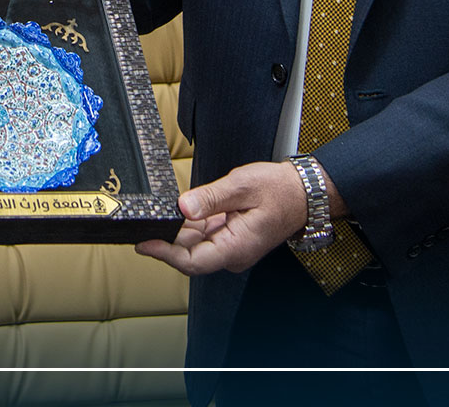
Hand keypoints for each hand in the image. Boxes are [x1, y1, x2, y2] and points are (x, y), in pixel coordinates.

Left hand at [136, 160, 311, 276]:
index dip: (165, 254)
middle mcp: (233, 254)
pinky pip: (204, 236)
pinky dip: (191, 224)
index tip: (144, 243)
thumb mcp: (242, 186)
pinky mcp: (230, 238)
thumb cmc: (280, 190)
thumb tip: (183, 207)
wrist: (303, 192)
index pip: (192, 262)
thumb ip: (211, 198)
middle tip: (147, 220)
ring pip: (195, 244)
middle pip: (189, 254)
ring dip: (179, 230)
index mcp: (236, 247)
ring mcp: (231, 247)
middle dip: (167, 238)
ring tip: (164, 212)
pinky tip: (183, 211)